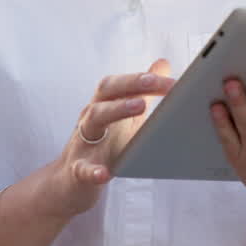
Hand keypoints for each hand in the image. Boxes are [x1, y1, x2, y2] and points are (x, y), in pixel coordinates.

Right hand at [46, 58, 174, 218]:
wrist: (72, 182)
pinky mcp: (77, 169)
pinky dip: (92, 170)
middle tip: (153, 81)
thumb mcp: (126, 116)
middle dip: (130, 83)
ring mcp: (82, 142)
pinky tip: (103, 174)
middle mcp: (91, 117)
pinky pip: (82, 168)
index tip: (172, 81)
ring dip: (117, 110)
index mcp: (104, 104)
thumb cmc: (105, 145)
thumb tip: (162, 63)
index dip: (144, 78)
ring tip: (141, 106)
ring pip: (93, 119)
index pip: (121, 83)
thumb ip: (143, 91)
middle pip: (106, 91)